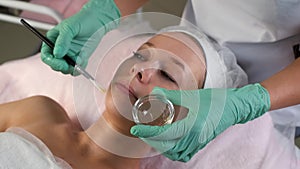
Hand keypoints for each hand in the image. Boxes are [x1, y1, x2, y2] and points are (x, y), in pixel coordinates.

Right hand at [41, 0, 119, 74]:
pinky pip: (76, 69)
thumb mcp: (70, 28)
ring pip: (65, 69)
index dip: (51, 61)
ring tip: (80, 58)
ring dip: (72, 68)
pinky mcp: (78, 59)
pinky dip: (80, 68)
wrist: (96, 22)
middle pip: (55, 65)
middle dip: (62, 66)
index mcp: (52, 41)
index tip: (61, 63)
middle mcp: (58, 50)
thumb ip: (63, 40)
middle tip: (71, 64)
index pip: (46, 56)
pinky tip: (84, 59)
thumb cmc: (82, 21)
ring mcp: (68, 55)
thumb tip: (57, 54)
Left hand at [130, 84, 269, 161]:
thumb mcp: (191, 96)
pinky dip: (172, 151)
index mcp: (191, 126)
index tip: (135, 130)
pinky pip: (183, 153)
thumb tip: (155, 92)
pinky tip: (168, 141)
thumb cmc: (215, 100)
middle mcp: (194, 138)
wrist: (233, 107)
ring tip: (153, 136)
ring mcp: (198, 143)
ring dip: (161, 147)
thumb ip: (171, 95)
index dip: (147, 132)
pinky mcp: (200, 144)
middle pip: (167, 147)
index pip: (164, 134)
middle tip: (142, 131)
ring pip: (174, 153)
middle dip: (152, 140)